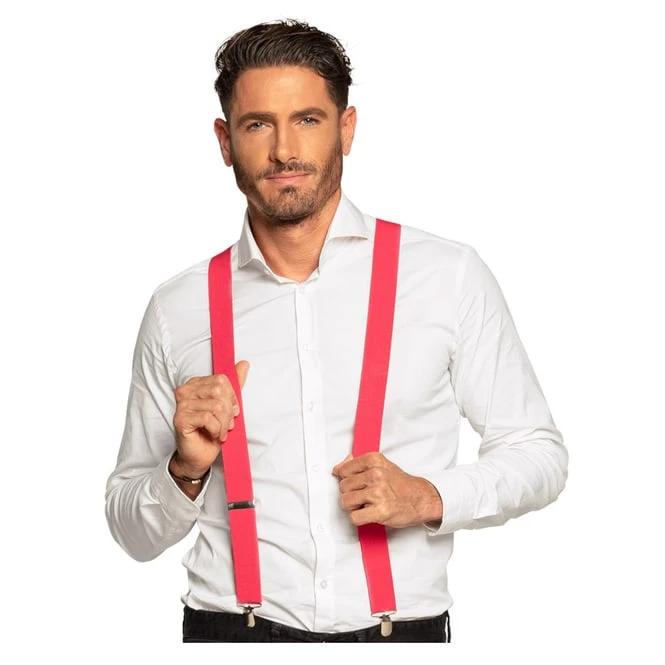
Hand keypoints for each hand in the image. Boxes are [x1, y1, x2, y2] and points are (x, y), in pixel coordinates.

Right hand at [172, 360, 249, 477]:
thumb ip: (234, 385)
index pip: (222, 380)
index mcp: (196, 384)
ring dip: (223, 423)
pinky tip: (213, 435)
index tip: (232, 412)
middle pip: (219, 391)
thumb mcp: (227, 406)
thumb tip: (244, 363)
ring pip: (216, 406)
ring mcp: (181, 405)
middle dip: (228, 411)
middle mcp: (185, 391)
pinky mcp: (180, 419)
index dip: (232, 398)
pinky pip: (208, 418)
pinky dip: (216, 429)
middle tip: (226, 424)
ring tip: (220, 431)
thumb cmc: (211, 431)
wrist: (199, 456)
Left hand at [332, 452, 442, 527]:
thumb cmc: (400, 484)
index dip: (348, 479)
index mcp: (374, 460)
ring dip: (353, 506)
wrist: (421, 498)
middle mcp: (375, 474)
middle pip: (343, 487)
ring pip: (346, 501)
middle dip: (350, 493)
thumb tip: (338, 468)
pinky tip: (367, 513)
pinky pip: (354, 517)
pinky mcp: (380, 511)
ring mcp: (378, 493)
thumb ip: (358, 464)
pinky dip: (358, 518)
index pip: (344, 470)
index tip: (356, 483)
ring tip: (364, 504)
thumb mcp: (381, 465)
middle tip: (363, 495)